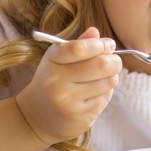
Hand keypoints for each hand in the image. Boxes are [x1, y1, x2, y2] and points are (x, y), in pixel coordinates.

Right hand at [15, 27, 121, 145]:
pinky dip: (104, 94)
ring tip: (101, 78)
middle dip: (114, 61)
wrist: (36, 116)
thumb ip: (78, 44)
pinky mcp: (79, 118)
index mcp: (52, 61)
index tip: (108, 45)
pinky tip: (92, 95)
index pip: (79, 48)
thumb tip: (96, 32)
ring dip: (111, 78)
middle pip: (101, 65)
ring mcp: (68, 102)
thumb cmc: (53, 80)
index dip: (100, 44)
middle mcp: (57, 82)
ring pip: (108, 83)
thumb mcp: (58, 59)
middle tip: (114, 61)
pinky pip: (104, 100)